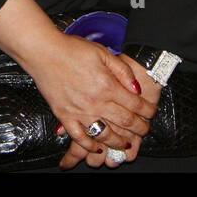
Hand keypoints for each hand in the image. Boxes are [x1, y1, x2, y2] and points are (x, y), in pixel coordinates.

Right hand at [20, 33, 155, 170]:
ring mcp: (79, 112)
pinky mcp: (64, 116)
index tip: (151, 113)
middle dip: (139, 129)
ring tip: (126, 143)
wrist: (44, 52)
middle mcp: (95, 102)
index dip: (147, 111)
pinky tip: (97, 146)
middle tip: (144, 130)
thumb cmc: (72, 49)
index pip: (135, 105)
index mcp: (107, 86)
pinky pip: (79, 137)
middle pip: (124, 122)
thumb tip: (137, 88)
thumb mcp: (104, 53)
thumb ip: (123, 71)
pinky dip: (90, 145)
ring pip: (104, 134)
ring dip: (118, 141)